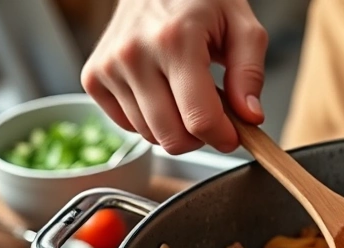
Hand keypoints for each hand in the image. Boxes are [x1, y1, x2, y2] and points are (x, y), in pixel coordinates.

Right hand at [81, 0, 267, 153]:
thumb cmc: (202, 1)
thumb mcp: (242, 26)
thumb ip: (250, 73)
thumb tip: (250, 117)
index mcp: (175, 41)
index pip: (199, 119)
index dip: (223, 137)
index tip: (234, 135)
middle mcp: (134, 55)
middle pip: (172, 137)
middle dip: (200, 137)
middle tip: (213, 115)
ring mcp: (109, 67)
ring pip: (150, 136)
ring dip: (175, 127)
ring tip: (187, 94)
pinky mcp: (94, 77)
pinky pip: (128, 126)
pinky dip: (150, 120)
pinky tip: (162, 93)